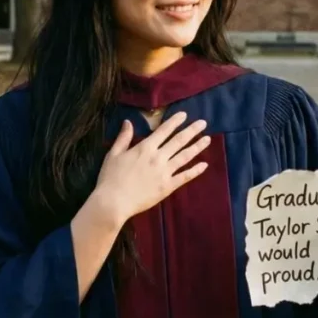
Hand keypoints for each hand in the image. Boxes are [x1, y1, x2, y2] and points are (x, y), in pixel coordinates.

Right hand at [90, 112, 209, 226]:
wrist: (114, 202)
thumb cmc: (110, 178)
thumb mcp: (114, 154)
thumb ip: (123, 137)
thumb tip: (128, 121)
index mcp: (145, 148)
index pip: (164, 131)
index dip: (175, 121)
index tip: (184, 114)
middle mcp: (158, 157)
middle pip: (178, 141)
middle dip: (191, 130)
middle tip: (203, 123)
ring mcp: (165, 172)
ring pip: (185, 156)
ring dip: (197, 147)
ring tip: (207, 139)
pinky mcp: (168, 187)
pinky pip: (185, 177)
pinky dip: (195, 170)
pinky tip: (204, 165)